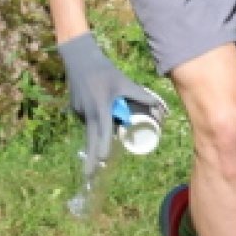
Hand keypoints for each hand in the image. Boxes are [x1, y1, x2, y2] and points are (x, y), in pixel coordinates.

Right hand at [55, 33, 168, 171]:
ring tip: (104, 105)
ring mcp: (79, 112)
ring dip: (100, 128)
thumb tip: (160, 108)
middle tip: (90, 177)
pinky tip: (97, 99)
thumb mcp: (124, 82)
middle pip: (91, 141)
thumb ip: (141, 96)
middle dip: (91, 159)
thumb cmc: (104, 70)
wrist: (79, 58)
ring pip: (93, 127)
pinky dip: (95, 117)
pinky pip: (88, 119)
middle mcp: (88, 113)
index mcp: (100, 109)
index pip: (101, 133)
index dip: (101, 148)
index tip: (102, 161)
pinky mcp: (75, 108)